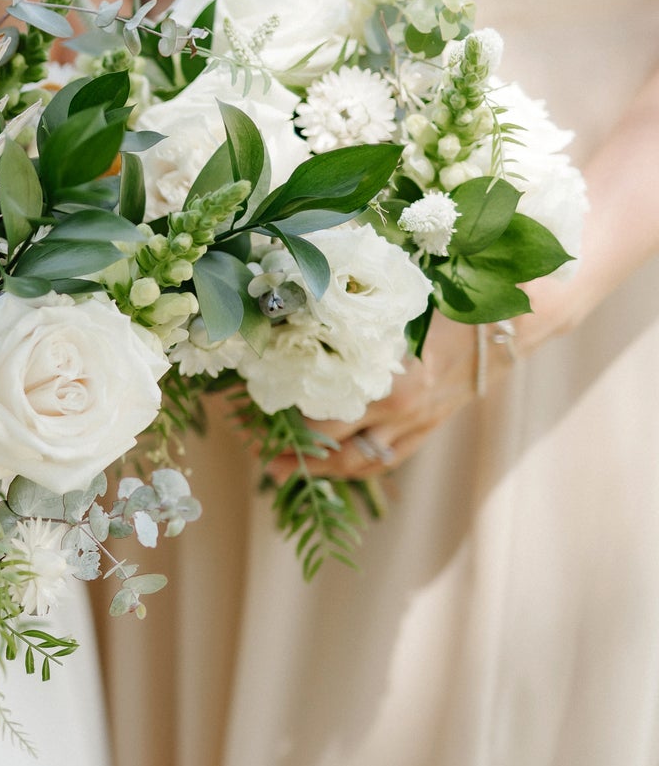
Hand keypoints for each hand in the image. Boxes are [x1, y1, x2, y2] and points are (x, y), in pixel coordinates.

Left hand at [266, 317, 508, 483]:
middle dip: (291, 450)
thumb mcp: (396, 301)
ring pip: (360, 461)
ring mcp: (418, 423)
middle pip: (332, 444)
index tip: (248, 411)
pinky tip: (332, 465)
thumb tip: (294, 302)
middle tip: (254, 446)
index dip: (282, 415)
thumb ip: (350, 312)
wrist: (517, 315)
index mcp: (387, 379)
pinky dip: (357, 465)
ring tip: (282, 468)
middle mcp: (400, 409)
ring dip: (319, 468)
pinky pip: (388, 458)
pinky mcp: (432, 427)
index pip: (320, 411)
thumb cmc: (453, 296)